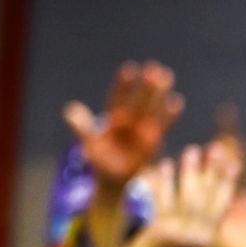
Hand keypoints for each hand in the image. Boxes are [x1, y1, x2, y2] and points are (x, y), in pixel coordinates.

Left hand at [64, 61, 185, 189]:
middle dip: (145, 86)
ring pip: (151, 109)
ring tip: (167, 75)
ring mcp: (142, 129)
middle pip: (138, 100)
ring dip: (159, 94)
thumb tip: (69, 110)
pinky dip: (169, 115)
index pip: (117, 98)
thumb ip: (81, 127)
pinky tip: (177, 101)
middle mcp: (129, 120)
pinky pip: (163, 126)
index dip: (123, 85)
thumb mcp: (88, 144)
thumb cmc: (100, 160)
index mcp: (113, 118)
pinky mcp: (153, 141)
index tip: (129, 70)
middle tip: (154, 68)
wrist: (114, 178)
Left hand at [117, 143, 243, 246]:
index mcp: (207, 239)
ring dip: (190, 171)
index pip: (221, 204)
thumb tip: (199, 200)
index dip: (228, 182)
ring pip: (188, 195)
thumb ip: (193, 227)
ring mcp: (181, 232)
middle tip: (216, 149)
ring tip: (192, 151)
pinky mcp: (161, 230)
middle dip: (213, 171)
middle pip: (208, 196)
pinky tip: (164, 166)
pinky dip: (163, 182)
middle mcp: (198, 235)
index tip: (233, 162)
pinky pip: (164, 199)